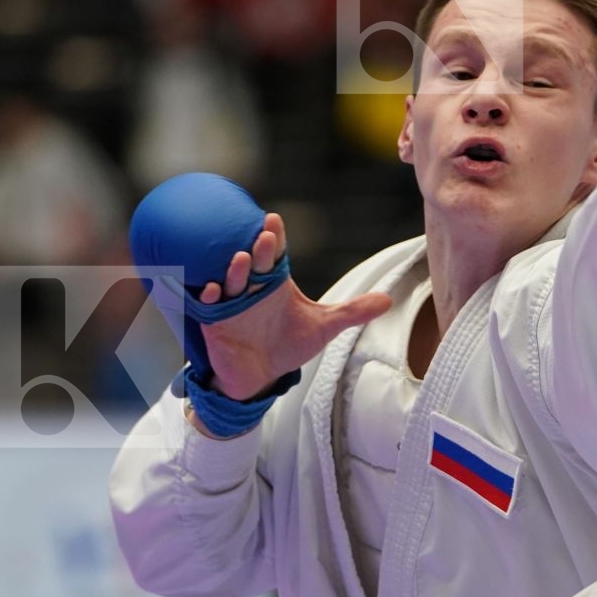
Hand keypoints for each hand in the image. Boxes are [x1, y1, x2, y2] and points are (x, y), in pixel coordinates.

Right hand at [194, 213, 391, 403]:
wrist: (260, 376)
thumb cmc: (288, 344)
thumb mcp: (324, 326)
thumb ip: (352, 312)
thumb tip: (387, 300)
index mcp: (275, 281)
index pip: (275, 253)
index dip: (274, 237)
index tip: (274, 221)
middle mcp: (252, 286)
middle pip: (255, 262)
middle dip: (259, 249)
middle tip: (266, 237)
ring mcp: (231, 303)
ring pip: (230, 280)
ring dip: (234, 270)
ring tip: (241, 259)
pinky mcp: (216, 323)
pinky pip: (208, 306)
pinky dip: (208, 298)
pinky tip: (211, 291)